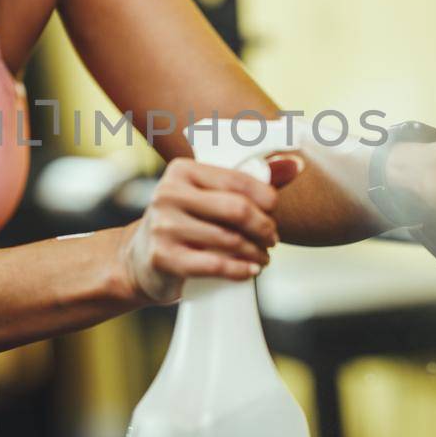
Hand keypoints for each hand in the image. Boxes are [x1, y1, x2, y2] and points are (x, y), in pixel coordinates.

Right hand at [114, 153, 305, 305]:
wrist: (140, 260)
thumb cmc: (185, 223)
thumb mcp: (207, 196)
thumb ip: (249, 181)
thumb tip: (295, 166)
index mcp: (181, 170)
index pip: (238, 180)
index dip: (266, 199)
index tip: (274, 212)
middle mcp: (168, 194)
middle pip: (237, 210)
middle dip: (265, 226)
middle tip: (272, 238)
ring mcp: (163, 227)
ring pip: (230, 240)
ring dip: (257, 252)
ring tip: (263, 256)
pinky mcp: (164, 259)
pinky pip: (215, 265)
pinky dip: (241, 270)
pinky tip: (251, 270)